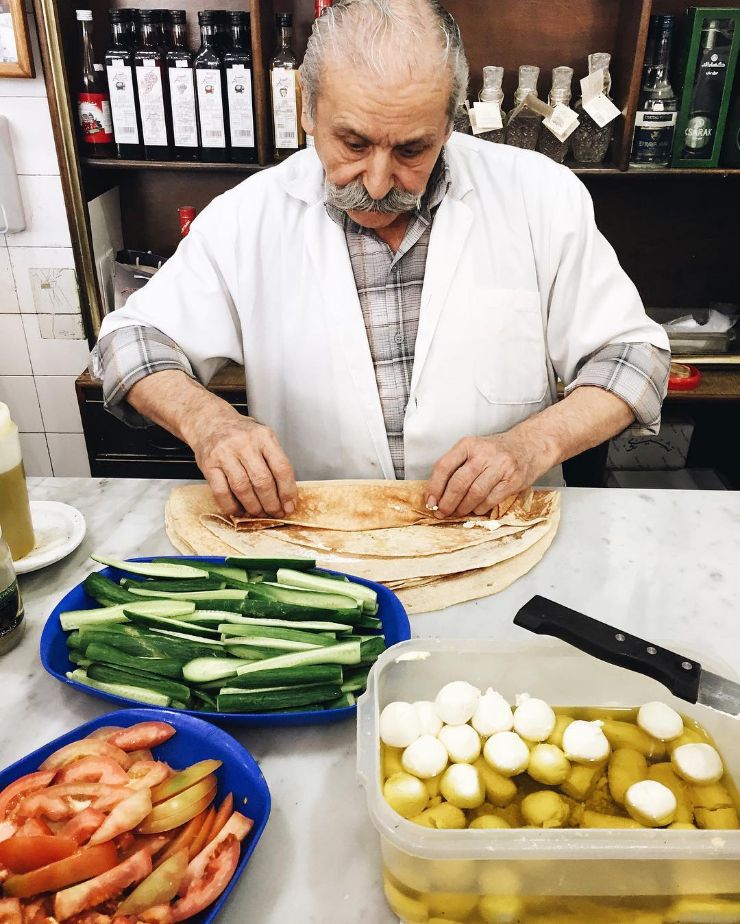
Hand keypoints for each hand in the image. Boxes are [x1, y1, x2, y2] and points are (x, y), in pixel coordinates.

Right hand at [189, 410, 296, 517]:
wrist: (210, 421)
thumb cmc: (241, 434)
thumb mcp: (263, 438)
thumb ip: (274, 462)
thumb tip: (287, 496)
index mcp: (264, 437)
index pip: (281, 468)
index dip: (288, 491)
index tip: (290, 505)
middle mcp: (244, 443)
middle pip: (262, 481)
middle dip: (271, 503)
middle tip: (275, 513)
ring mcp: (225, 454)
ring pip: (243, 488)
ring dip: (253, 507)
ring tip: (259, 513)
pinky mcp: (208, 465)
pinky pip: (221, 492)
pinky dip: (231, 506)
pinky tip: (239, 510)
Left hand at [426, 432, 544, 518]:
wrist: (529, 446)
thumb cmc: (496, 451)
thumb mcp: (474, 449)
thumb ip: (456, 467)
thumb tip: (436, 495)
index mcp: (468, 444)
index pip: (444, 466)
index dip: (434, 487)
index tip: (430, 502)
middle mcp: (483, 453)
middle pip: (458, 483)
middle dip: (447, 502)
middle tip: (442, 512)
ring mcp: (499, 466)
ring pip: (474, 493)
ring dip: (463, 508)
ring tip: (458, 512)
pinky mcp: (512, 480)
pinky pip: (491, 500)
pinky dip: (480, 508)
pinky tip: (476, 510)